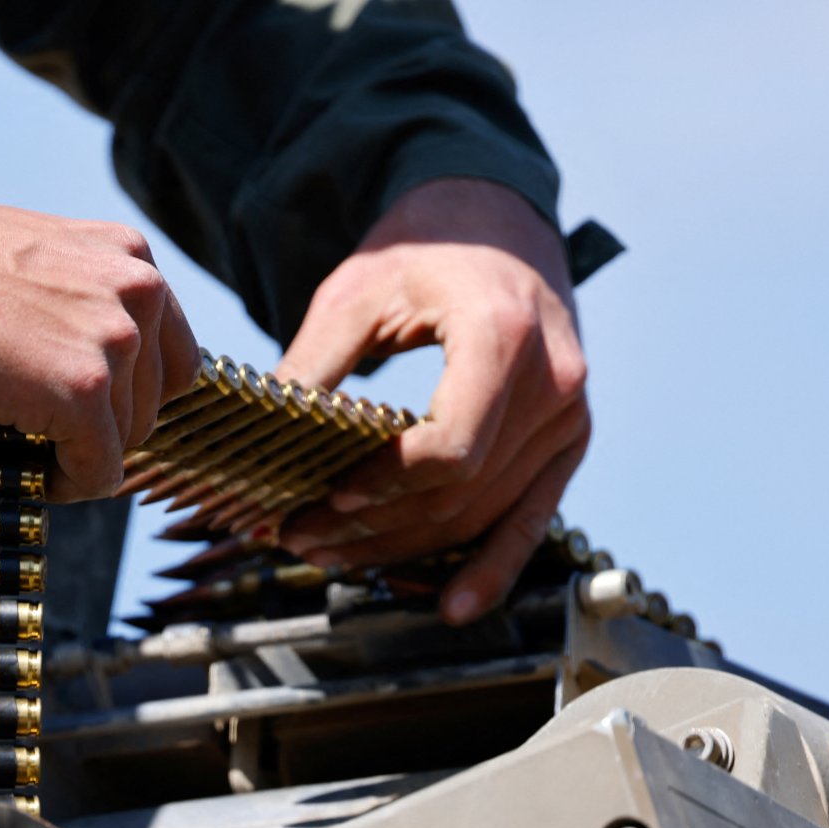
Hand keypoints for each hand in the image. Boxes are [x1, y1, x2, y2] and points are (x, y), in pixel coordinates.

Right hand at [0, 177, 199, 500]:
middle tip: (46, 438)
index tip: (85, 415)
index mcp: (131, 257)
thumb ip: (84, 307)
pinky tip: (33, 473)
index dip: (129, 397)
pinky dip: (68, 485)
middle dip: (105, 430)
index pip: (171, 357)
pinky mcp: (81, 391)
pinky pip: (99, 471)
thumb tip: (101, 378)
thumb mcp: (38, 265)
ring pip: (127, 441)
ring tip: (24, 445)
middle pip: (154, 403)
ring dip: (79, 455)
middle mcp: (137, 291)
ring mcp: (113, 340)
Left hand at [275, 178, 589, 624]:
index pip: (451, 447)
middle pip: (460, 491)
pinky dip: (493, 566)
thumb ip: (315, 368)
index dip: (384, 486)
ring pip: (484, 514)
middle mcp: (555, 382)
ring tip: (333, 555)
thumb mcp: (357, 292)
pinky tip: (456, 606)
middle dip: (374, 526)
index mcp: (505, 337)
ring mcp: (570, 417)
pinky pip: (532, 517)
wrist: (497, 220)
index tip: (326, 499)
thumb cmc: (426, 248)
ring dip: (407, 547)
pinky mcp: (569, 439)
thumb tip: (258, 441)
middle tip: (297, 536)